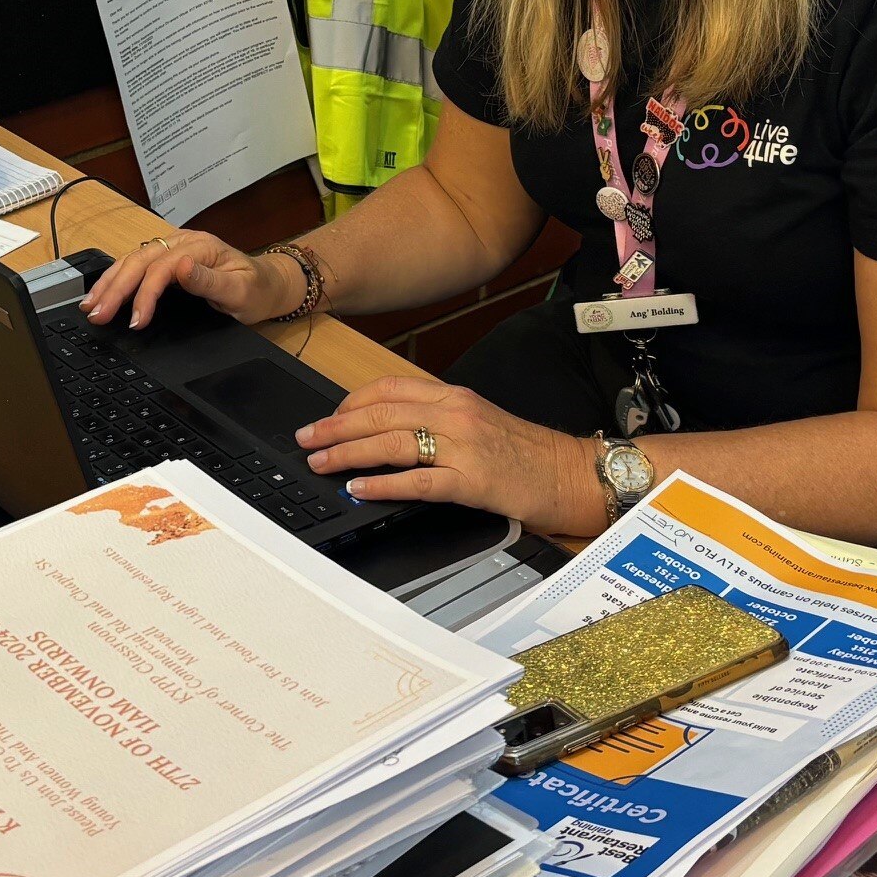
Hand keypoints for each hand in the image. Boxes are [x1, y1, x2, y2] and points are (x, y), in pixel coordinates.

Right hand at [80, 228, 300, 329]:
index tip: (136, 320)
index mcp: (201, 247)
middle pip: (140, 260)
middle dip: (115, 288)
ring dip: (109, 282)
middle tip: (97, 314)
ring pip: (132, 259)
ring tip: (90, 305)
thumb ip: (208, 281)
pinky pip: (136, 265)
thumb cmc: (256, 290)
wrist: (269, 284)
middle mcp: (183, 242)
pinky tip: (102, 292)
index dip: (146, 293)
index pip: (163, 267)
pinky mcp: (167, 257)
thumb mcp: (239, 291)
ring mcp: (174, 247)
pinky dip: (116, 279)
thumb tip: (181, 267)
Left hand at [296, 377, 606, 535]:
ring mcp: (464, 447)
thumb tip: (387, 430)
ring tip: (320, 462)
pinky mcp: (472, 481)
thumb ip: (436, 420)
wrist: (570, 474)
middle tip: (306, 438)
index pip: (389, 388)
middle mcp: (456, 414)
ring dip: (348, 452)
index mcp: (454, 397)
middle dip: (335, 426)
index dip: (349, 402)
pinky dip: (383, 484)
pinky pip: (418, 481)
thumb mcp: (478, 422)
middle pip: (381, 413)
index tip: (326, 416)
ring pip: (392, 442)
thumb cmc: (526, 453)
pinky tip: (359, 488)